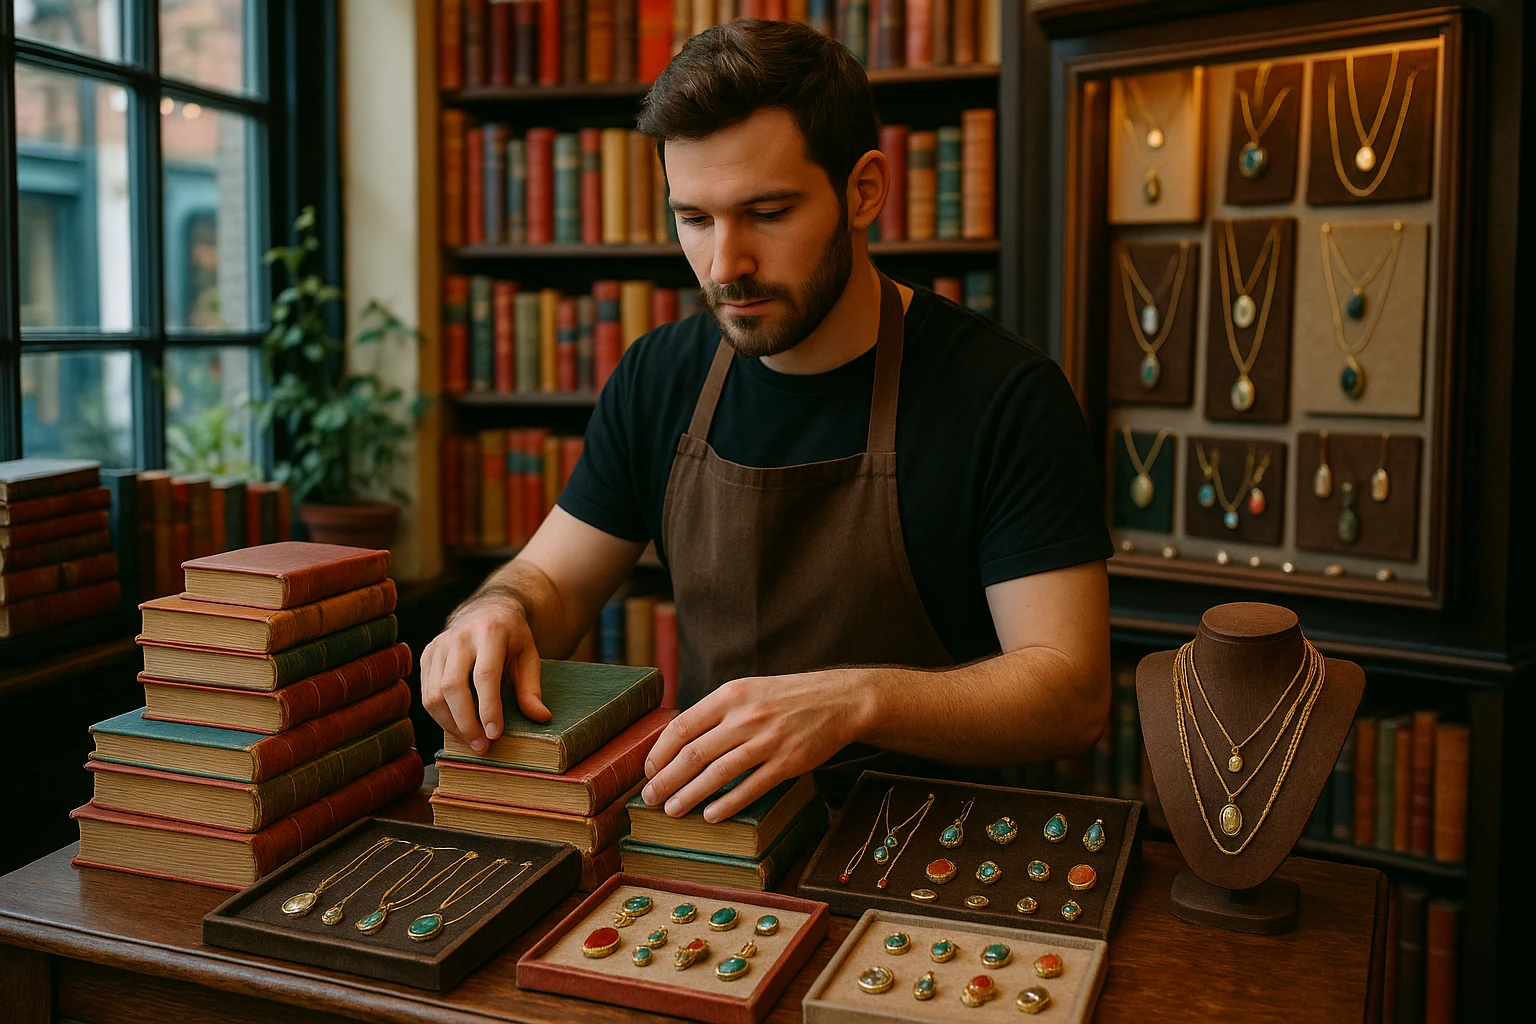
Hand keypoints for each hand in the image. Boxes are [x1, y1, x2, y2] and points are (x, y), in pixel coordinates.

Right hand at [420, 593, 551, 751]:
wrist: (488, 610)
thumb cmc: (512, 638)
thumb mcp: (529, 656)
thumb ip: (532, 688)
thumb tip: (541, 717)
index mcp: (490, 632)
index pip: (484, 675)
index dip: (488, 708)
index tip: (495, 734)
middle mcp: (459, 636)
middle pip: (452, 687)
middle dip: (466, 722)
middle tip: (482, 747)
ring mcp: (438, 645)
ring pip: (433, 694)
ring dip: (451, 724)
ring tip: (471, 741)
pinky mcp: (427, 655)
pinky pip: (426, 693)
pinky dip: (440, 716)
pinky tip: (458, 727)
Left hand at [639, 669, 872, 821]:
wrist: (838, 700)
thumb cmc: (786, 697)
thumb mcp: (748, 690)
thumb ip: (716, 712)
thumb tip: (678, 741)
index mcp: (731, 695)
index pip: (683, 725)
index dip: (660, 752)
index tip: (648, 770)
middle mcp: (746, 716)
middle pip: (694, 753)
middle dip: (667, 779)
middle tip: (650, 798)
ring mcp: (768, 740)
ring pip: (718, 773)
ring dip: (690, 795)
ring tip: (672, 811)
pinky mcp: (788, 762)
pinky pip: (751, 787)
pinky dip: (728, 804)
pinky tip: (711, 815)